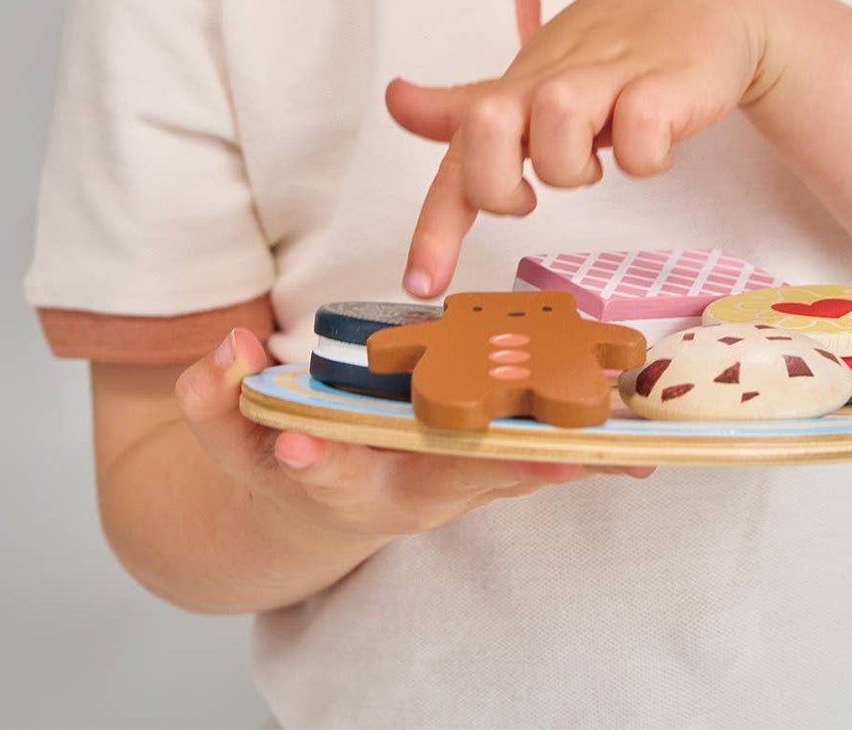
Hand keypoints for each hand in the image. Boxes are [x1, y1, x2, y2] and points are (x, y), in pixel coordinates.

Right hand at [173, 331, 654, 553]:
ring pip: (503, 474)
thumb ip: (217, 395)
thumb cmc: (276, 454)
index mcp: (330, 480)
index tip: (299, 439)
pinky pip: (533, 462)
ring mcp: (445, 485)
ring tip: (616, 447)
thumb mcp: (231, 429)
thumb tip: (224, 348)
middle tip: (542, 454)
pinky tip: (635, 445)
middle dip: (490, 466)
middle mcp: (397, 493)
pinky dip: (580, 454)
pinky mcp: (480, 470)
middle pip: (441, 482)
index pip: (314, 471)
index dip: (305, 456)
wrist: (312, 503)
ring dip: (559, 459)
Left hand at [385, 0, 773, 297]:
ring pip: (559, 121)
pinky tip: (660, 144)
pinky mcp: (667, 83)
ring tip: (605, 154)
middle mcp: (552, 80)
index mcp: (518, 89)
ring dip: (577, 164)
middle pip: (486, 126)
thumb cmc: (615, 47)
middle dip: (499, 181)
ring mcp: (609, 77)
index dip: (435, 225)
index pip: (458, 154)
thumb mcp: (537, 77)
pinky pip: (643, 134)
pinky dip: (649, 158)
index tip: (421, 283)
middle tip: (534, 193)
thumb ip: (470, 107)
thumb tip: (395, 100)